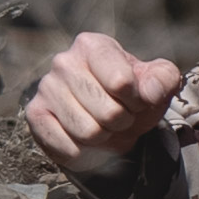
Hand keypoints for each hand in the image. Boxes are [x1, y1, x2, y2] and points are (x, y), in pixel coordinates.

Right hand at [23, 31, 185, 176]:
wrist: (110, 117)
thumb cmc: (133, 95)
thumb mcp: (158, 82)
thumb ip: (163, 79)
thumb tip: (149, 91)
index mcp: (93, 45)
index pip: (121, 82)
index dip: (137, 100)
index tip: (137, 100)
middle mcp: (64, 62)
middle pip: (107, 113)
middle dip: (122, 123)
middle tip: (121, 118)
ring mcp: (46, 88)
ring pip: (88, 133)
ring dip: (105, 139)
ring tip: (105, 127)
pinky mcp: (35, 114)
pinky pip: (66, 147)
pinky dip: (84, 153)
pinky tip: (86, 141)